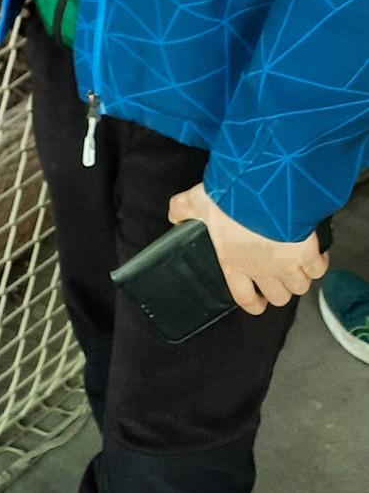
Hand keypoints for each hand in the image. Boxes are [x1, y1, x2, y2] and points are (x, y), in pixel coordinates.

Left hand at [168, 182, 330, 315]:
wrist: (263, 189)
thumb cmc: (231, 199)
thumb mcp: (199, 201)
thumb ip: (183, 208)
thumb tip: (173, 214)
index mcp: (234, 263)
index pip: (243, 298)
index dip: (253, 303)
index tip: (259, 300)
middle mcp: (261, 270)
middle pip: (279, 297)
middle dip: (281, 288)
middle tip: (281, 273)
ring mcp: (287, 266)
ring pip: (300, 287)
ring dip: (300, 277)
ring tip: (298, 262)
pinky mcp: (308, 254)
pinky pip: (318, 270)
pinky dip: (319, 263)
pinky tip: (315, 252)